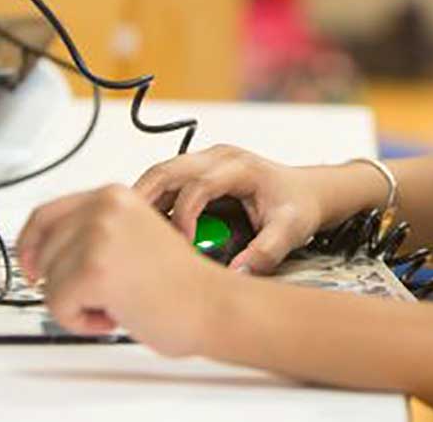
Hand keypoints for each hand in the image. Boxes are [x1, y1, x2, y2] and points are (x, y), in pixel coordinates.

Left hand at [16, 184, 226, 355]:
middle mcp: (105, 207)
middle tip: (102, 294)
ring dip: (75, 304)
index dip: (30, 245)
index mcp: (115, 196)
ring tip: (116, 301)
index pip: (46, 214)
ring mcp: (98, 236)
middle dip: (61, 283)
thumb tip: (46, 248)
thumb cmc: (181, 282)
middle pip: (39, 252)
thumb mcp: (134, 237)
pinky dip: (81, 321)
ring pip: (47, 282)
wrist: (211, 303)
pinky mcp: (93, 269)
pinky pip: (57, 307)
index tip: (31, 267)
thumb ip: (95, 232)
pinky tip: (116, 314)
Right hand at [132, 144, 326, 274]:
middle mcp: (219, 158)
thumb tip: (237, 275)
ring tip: (126, 235)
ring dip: (141, 202)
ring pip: (160, 174)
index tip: (183, 245)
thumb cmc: (298, 206)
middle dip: (143, 200)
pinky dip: (150, 204)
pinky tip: (142, 232)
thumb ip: (266, 252)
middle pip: (167, 170)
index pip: (200, 185)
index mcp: (241, 167)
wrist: (308, 191)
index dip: (185, 215)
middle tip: (125, 234)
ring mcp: (206, 163)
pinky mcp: (198, 173)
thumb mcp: (290, 230)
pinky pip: (165, 184)